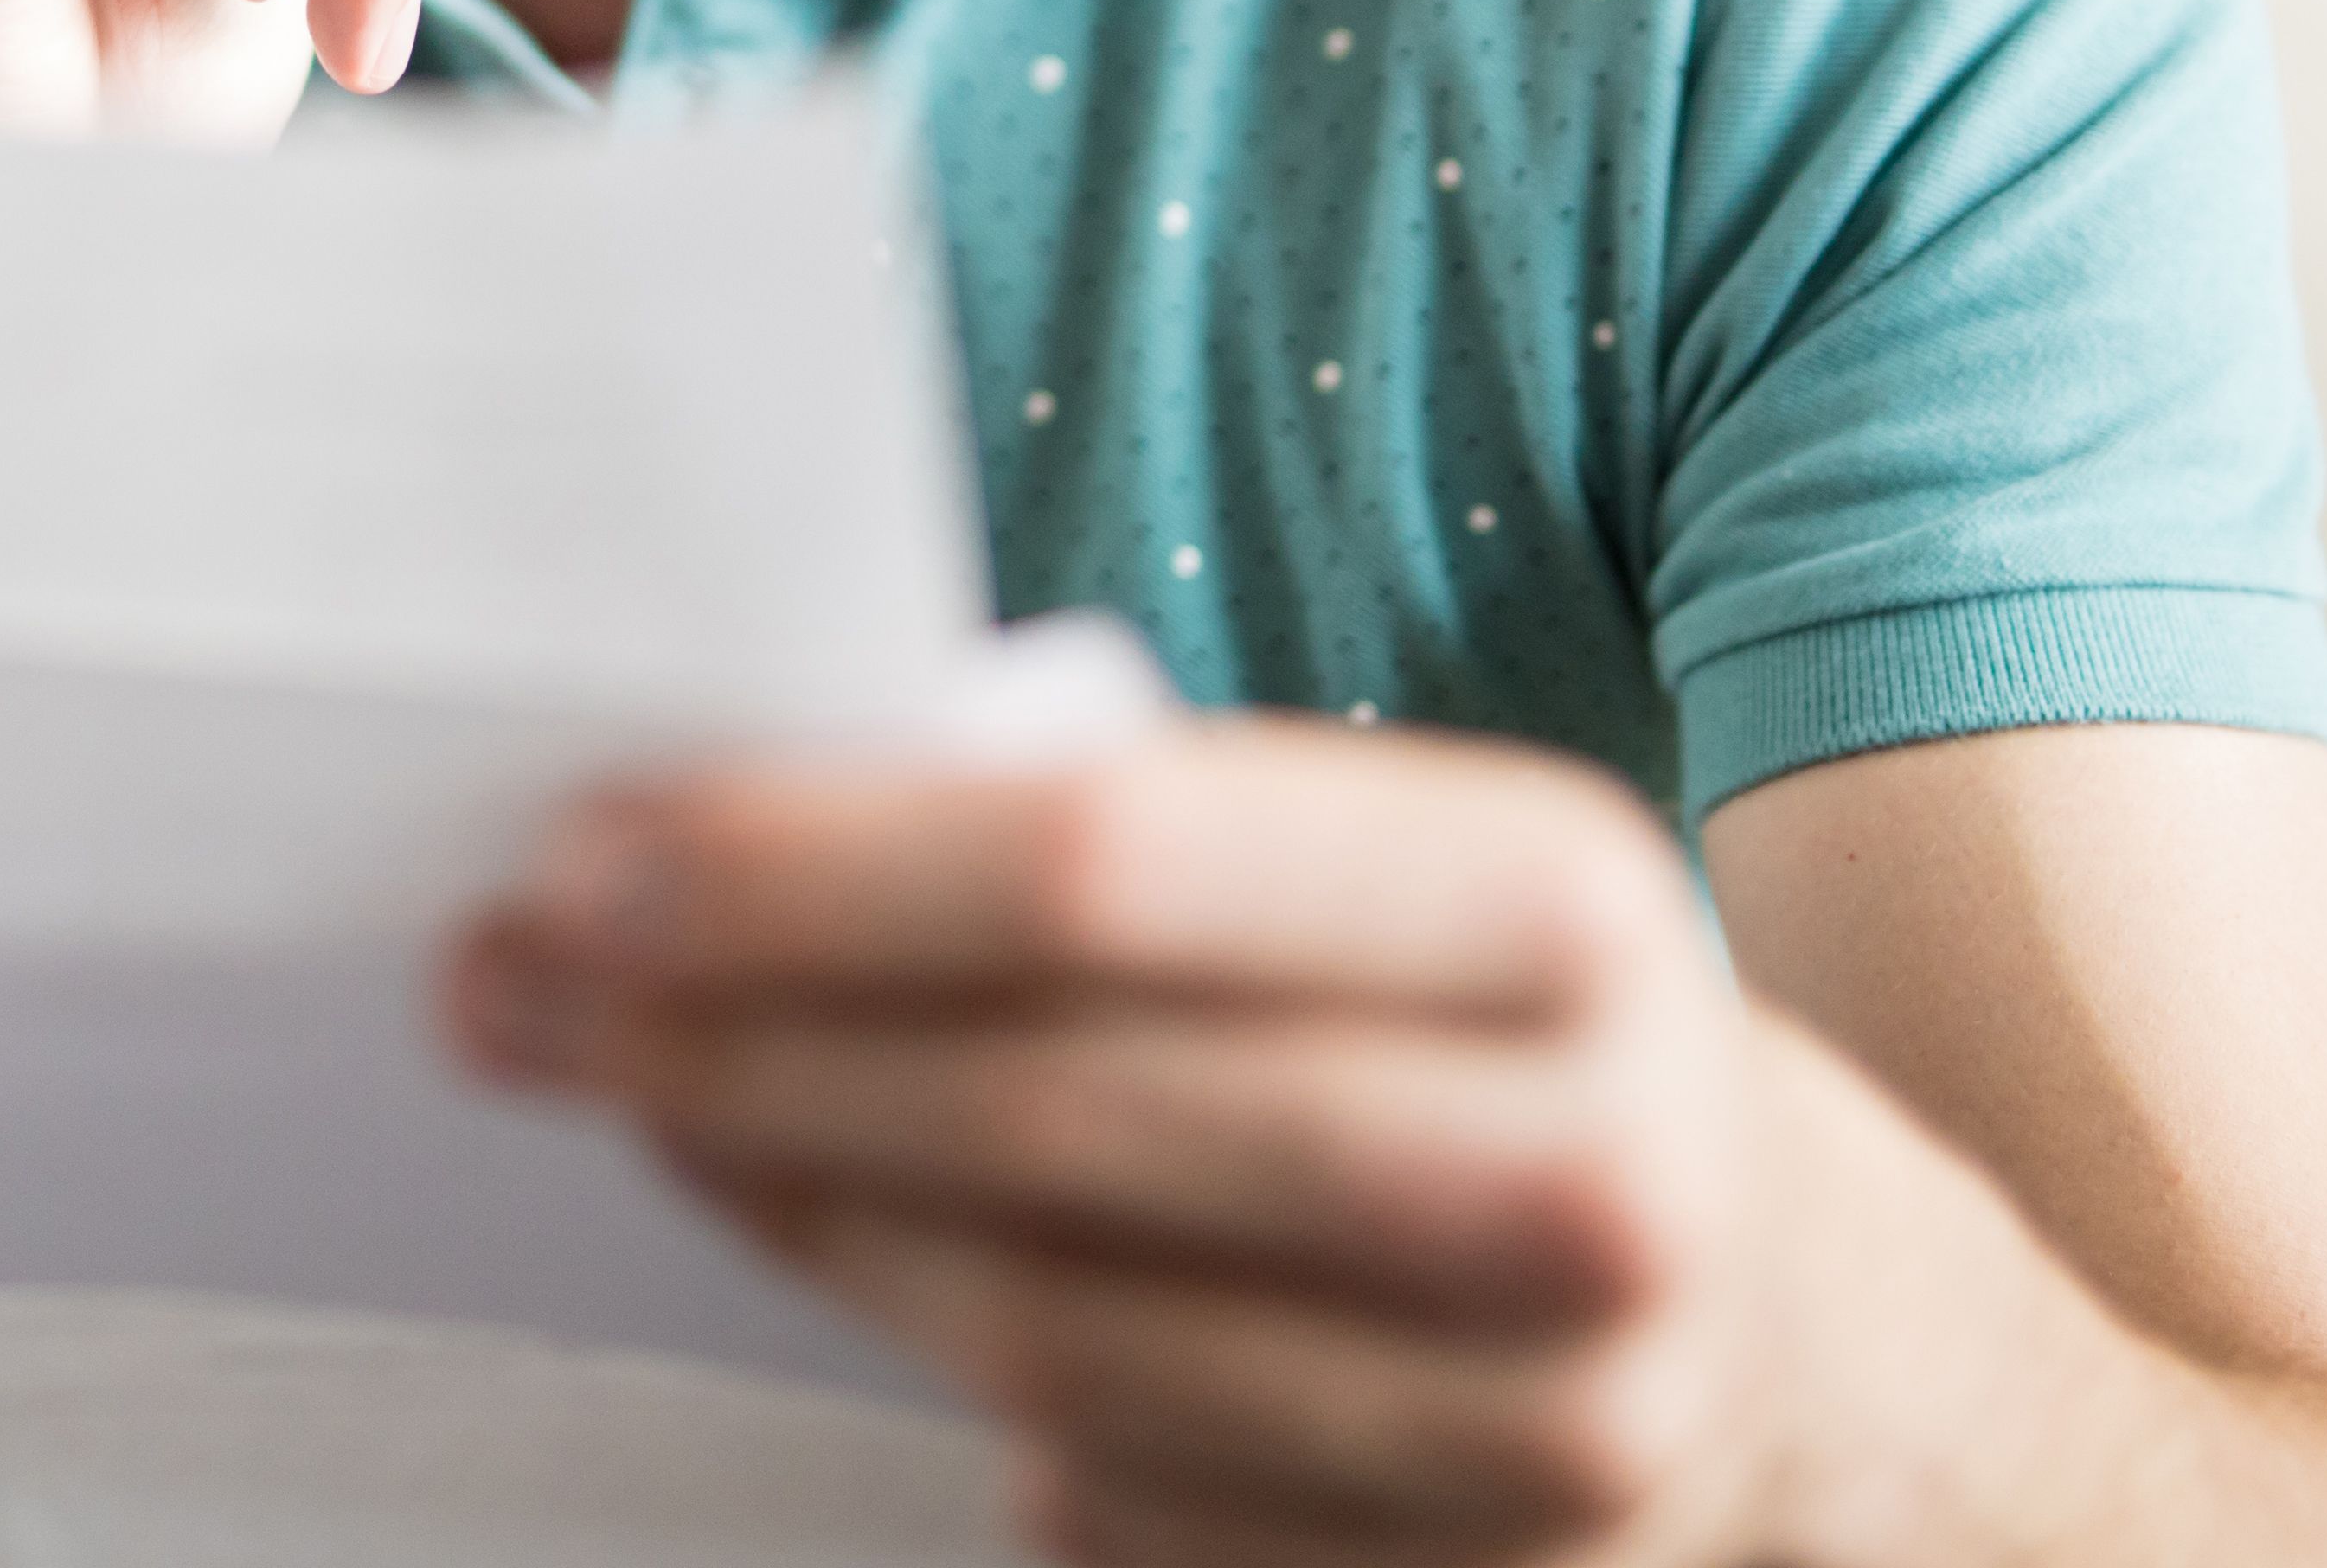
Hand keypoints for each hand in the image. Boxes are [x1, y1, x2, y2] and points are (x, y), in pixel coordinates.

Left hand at [447, 719, 1850, 1566]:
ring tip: (633, 1105)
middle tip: (515, 984)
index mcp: (1554, 898)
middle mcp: (1583, 1168)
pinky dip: (938, 1372)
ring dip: (786, 1205)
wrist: (1811, 1327)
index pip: (1095, 863)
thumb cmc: (1504, 1035)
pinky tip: (835, 1253)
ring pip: (1045, 1325)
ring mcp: (1546, 1425)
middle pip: (1041, 1107)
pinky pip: (1112, 1488)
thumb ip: (1108, 838)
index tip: (582, 851)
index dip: (803, 863)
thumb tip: (707, 844)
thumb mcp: (1386, 866)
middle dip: (728, 1041)